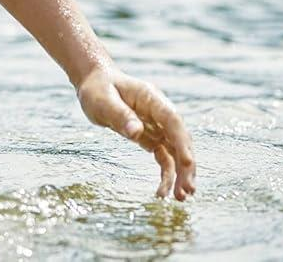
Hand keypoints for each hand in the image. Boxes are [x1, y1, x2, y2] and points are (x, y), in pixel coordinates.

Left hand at [76, 66, 196, 199]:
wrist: (94, 83)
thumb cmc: (98, 88)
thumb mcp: (102, 100)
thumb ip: (119, 115)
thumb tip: (136, 133)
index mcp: (152, 99)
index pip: (173, 122)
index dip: (183, 142)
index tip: (188, 163)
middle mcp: (160, 114)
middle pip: (179, 141)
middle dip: (185, 166)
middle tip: (187, 191)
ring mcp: (158, 126)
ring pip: (175, 152)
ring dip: (179, 175)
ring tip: (180, 198)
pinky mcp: (151, 137)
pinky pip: (163, 157)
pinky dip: (166, 173)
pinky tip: (163, 191)